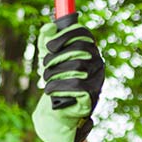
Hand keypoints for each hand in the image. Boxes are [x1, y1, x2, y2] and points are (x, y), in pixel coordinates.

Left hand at [32, 14, 104, 141]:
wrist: (61, 113)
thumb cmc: (56, 83)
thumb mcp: (50, 61)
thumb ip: (48, 43)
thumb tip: (49, 28)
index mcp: (89, 52)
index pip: (84, 35)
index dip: (66, 36)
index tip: (49, 46)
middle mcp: (97, 64)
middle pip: (78, 50)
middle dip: (55, 57)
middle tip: (44, 66)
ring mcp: (97, 79)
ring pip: (75, 67)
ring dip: (54, 73)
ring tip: (46, 80)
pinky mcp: (92, 95)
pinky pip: (75, 85)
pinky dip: (57, 86)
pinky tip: (50, 90)